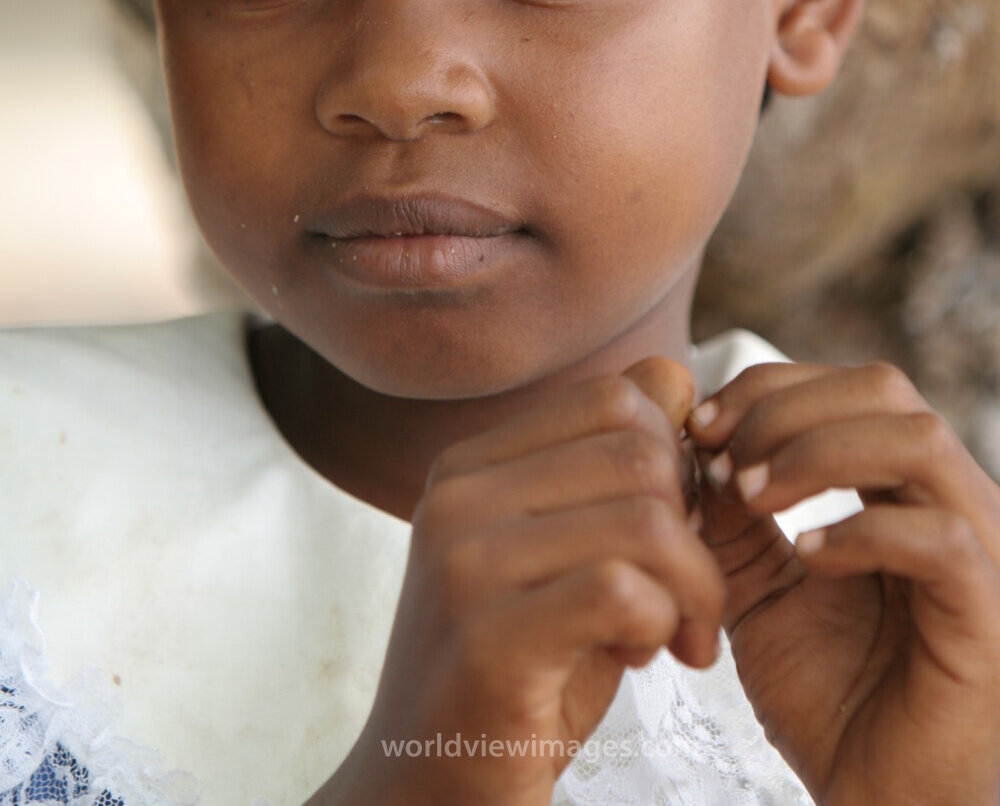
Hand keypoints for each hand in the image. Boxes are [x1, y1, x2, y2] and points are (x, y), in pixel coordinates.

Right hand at [327, 358, 723, 805]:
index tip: (679, 534)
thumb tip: (677, 378)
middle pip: (639, 451)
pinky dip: (663, 623)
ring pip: (645, 518)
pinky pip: (623, 589)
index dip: (675, 460)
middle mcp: (456, 494)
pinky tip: (648, 657)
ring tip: (679, 637)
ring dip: (696, 587)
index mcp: (470, 464)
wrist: (425, 794)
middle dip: (697, 528)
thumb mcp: (569, 557)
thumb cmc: (518, 674)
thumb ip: (615, 473)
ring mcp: (463, 561)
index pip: (614, 397)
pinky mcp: (486, 637)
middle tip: (693, 601)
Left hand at [686, 361, 999, 805]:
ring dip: (818, 452)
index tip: (694, 424)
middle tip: (714, 454)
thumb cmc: (831, 696)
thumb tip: (694, 441)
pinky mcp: (988, 615)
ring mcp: (982, 553)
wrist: (876, 801)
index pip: (849, 384)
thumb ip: (735, 515)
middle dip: (784, 407)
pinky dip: (861, 531)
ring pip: (919, 441)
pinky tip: (804, 556)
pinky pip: (940, 540)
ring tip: (751, 494)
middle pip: (884, 388)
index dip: (768, 387)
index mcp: (906, 487)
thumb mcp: (759, 586)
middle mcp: (954, 503)